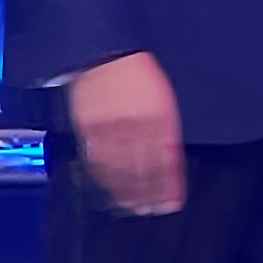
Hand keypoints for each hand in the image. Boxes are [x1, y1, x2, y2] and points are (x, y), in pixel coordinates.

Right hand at [67, 51, 184, 215]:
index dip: (169, 185)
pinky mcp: (89, 128)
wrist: (103, 51)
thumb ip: (165, 124)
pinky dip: (104, 178)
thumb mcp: (162, 93)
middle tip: (151, 212)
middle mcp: (136, 124)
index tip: (173, 203)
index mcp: (159, 114)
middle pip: (143, 168)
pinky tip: (108, 188)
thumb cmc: (137, 69)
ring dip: (127, 192)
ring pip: (120, 169)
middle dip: (148, 194)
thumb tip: (170, 155)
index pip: (166, 159)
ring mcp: (110, 128)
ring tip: (132, 207)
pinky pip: (97, 159)